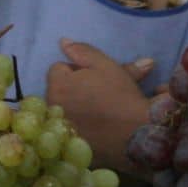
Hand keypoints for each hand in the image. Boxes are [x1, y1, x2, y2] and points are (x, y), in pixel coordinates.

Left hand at [44, 38, 155, 173]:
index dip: (77, 70)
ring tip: (99, 110)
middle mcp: (52, 107)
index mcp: (58, 84)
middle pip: (59, 89)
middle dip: (74, 87)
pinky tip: (96, 127)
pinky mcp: (68, 144)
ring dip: (76, 106)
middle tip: (99, 93)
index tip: (95, 78)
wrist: (136, 134)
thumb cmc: (121, 95)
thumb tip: (63, 42)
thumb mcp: (105, 65)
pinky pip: (69, 129)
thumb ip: (82, 51)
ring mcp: (59, 128)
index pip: (58, 68)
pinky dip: (79, 126)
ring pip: (63, 108)